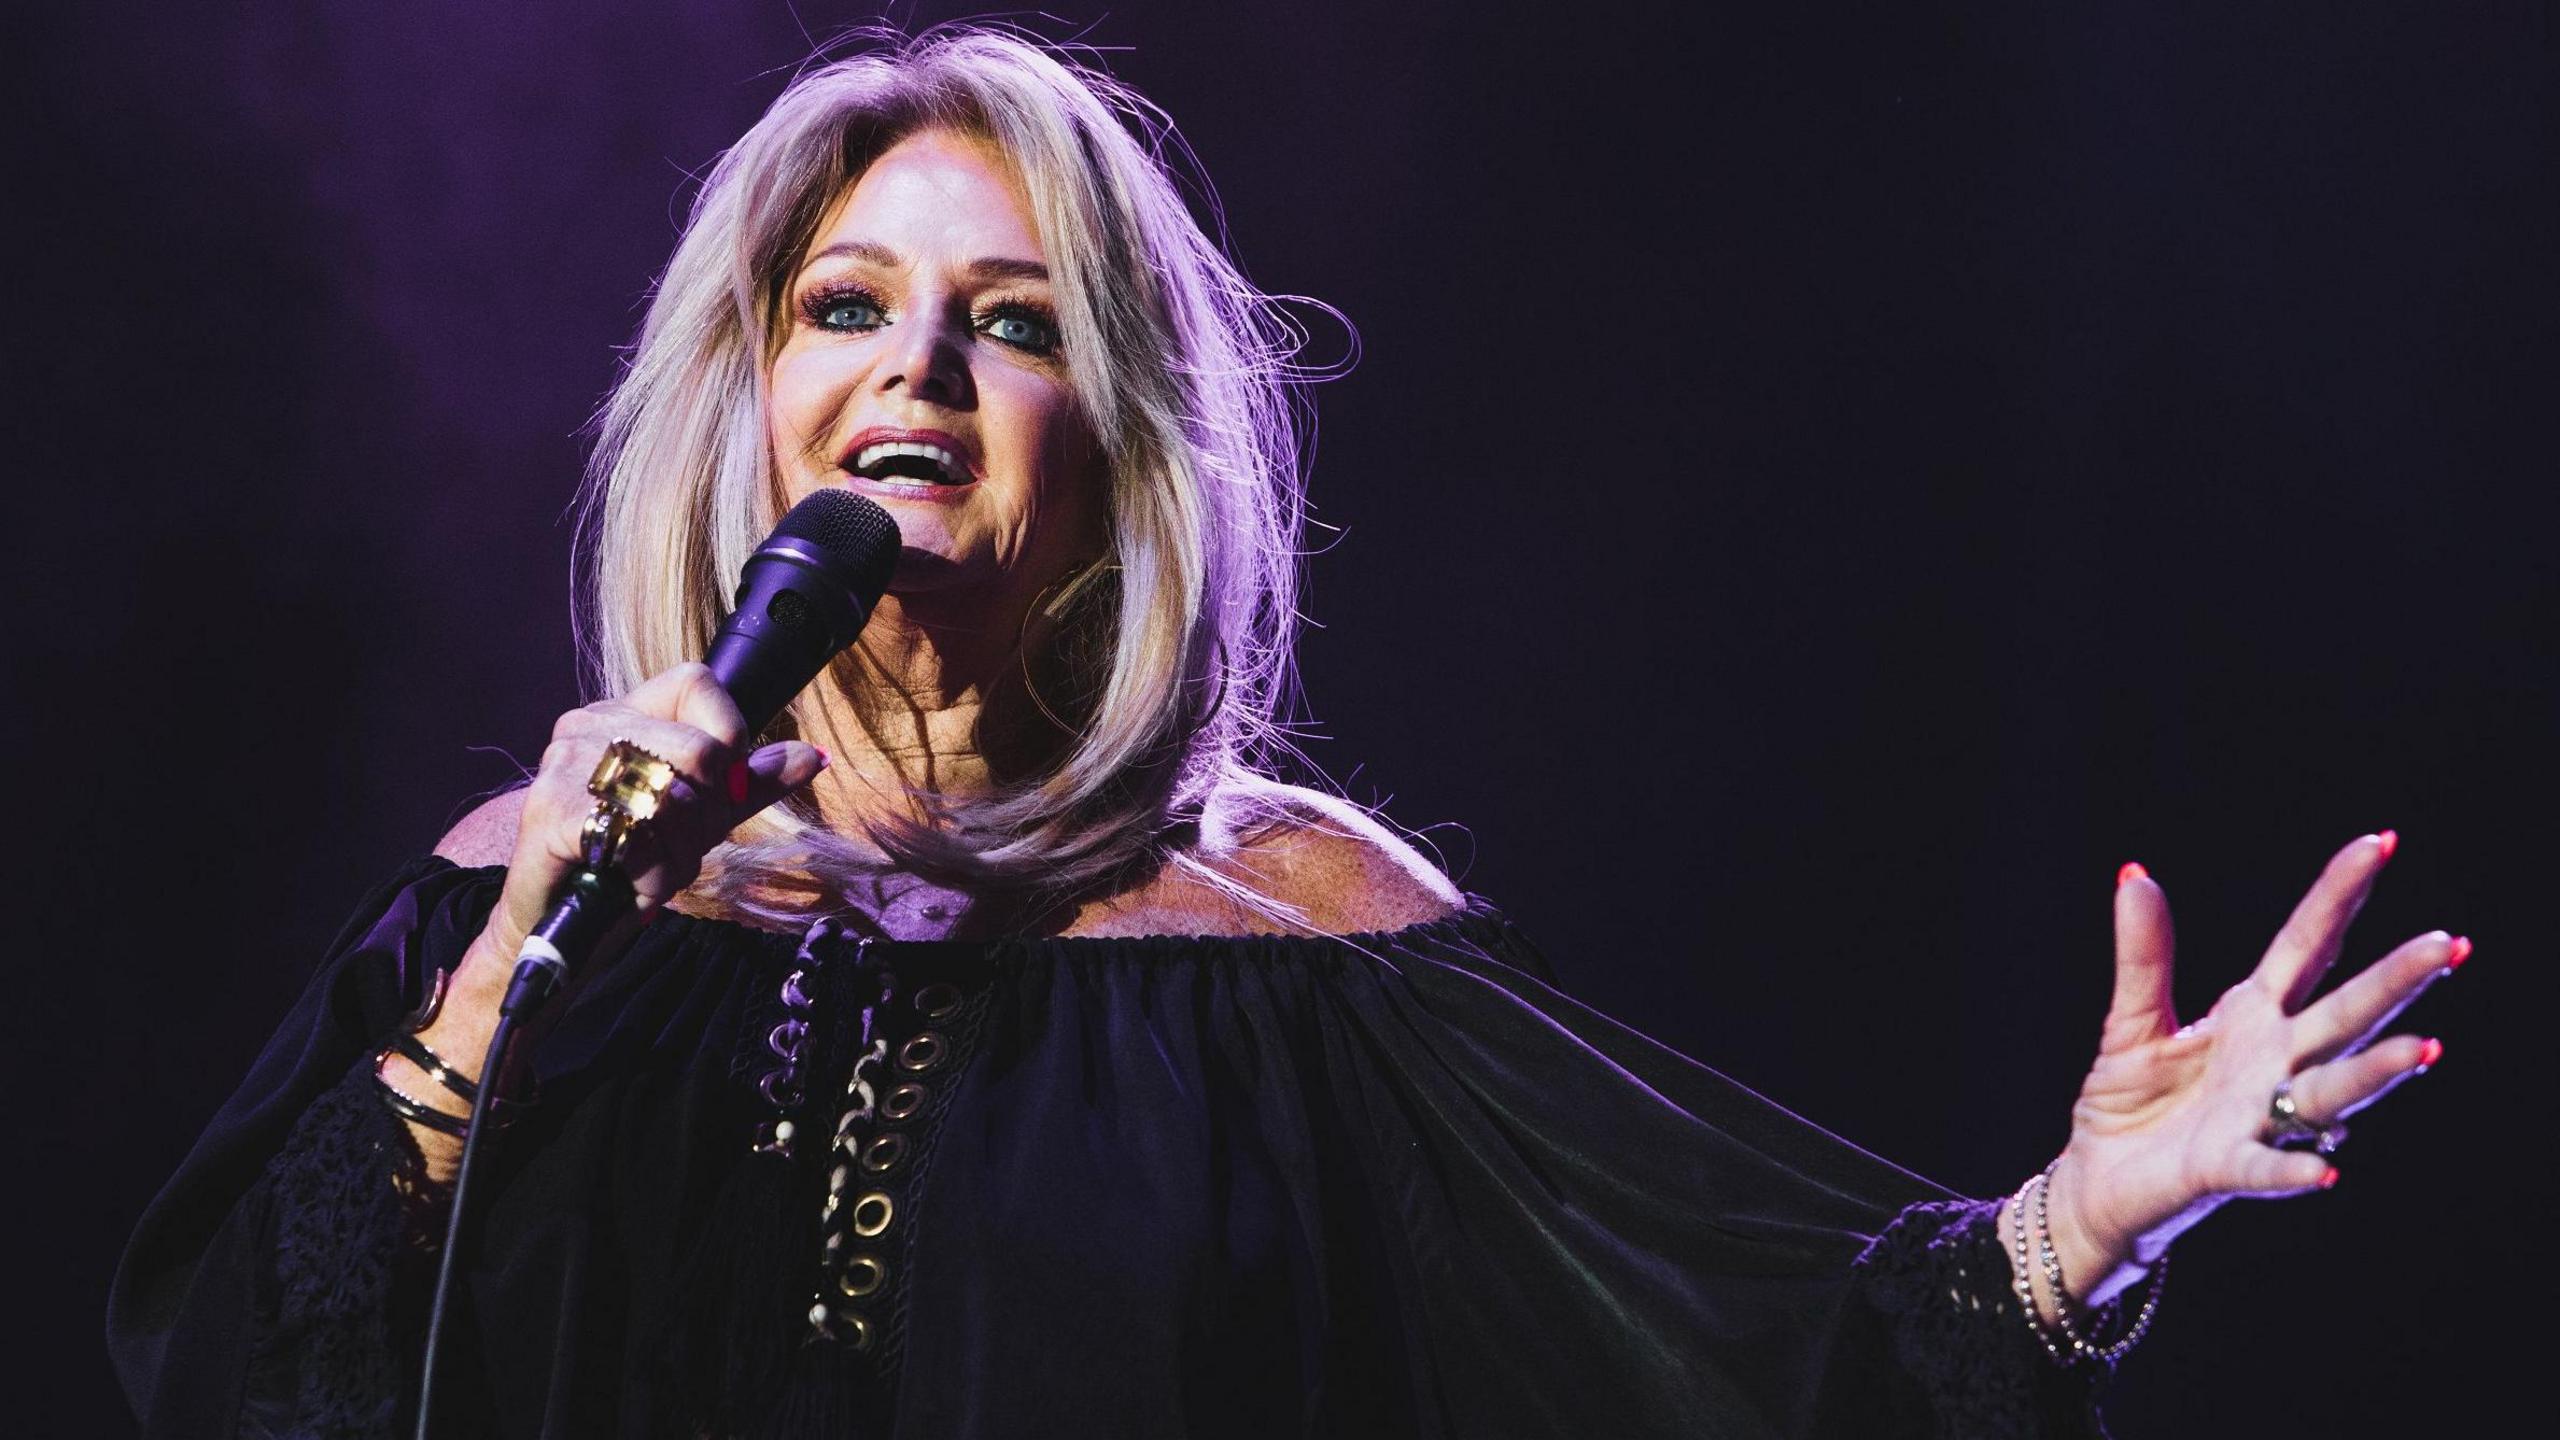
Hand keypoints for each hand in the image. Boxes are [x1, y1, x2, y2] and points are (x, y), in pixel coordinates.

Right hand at [476, 661, 826, 970]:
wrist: (551, 925)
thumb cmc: (625, 864)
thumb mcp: (697, 819)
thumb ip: (749, 784)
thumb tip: (814, 756)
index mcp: (625, 713)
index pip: (698, 681)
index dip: (729, 736)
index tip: (718, 790)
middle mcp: (590, 725)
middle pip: (700, 750)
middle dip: (708, 818)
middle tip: (678, 849)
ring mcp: (565, 764)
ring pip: (674, 797)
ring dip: (680, 854)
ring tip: (653, 871)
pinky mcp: (550, 811)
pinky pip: (639, 840)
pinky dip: (654, 879)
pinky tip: (634, 888)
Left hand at [2039, 832, 2460, 1308]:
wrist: (2099, 1184)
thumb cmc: (2130, 1105)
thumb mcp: (2134, 1019)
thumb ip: (2144, 955)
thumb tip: (2135, 873)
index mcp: (2253, 1017)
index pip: (2307, 947)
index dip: (2339, 896)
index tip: (2379, 842)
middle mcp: (2272, 1064)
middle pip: (2342, 1015)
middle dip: (2394, 983)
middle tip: (2447, 945)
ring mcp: (2256, 1118)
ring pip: (2328, 1090)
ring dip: (2374, 1073)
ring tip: (2422, 1049)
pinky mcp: (2224, 1169)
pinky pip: (2267, 1170)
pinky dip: (2295, 1171)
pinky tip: (2327, 1171)